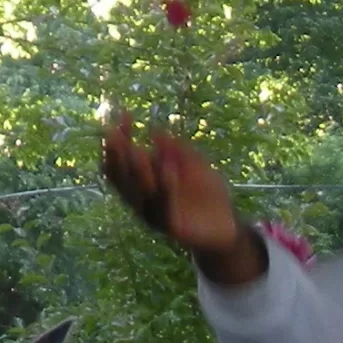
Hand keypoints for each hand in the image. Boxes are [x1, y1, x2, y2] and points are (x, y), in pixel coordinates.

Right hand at [102, 113, 265, 284]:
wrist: (226, 224)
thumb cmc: (206, 191)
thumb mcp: (193, 164)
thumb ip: (176, 149)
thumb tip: (156, 131)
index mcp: (144, 181)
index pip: (119, 160)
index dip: (117, 139)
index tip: (125, 116)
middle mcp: (141, 198)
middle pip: (118, 177)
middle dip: (117, 156)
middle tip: (119, 136)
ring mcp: (153, 213)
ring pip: (135, 193)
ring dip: (138, 172)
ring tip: (139, 151)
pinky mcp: (170, 225)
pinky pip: (163, 207)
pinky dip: (165, 187)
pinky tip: (170, 168)